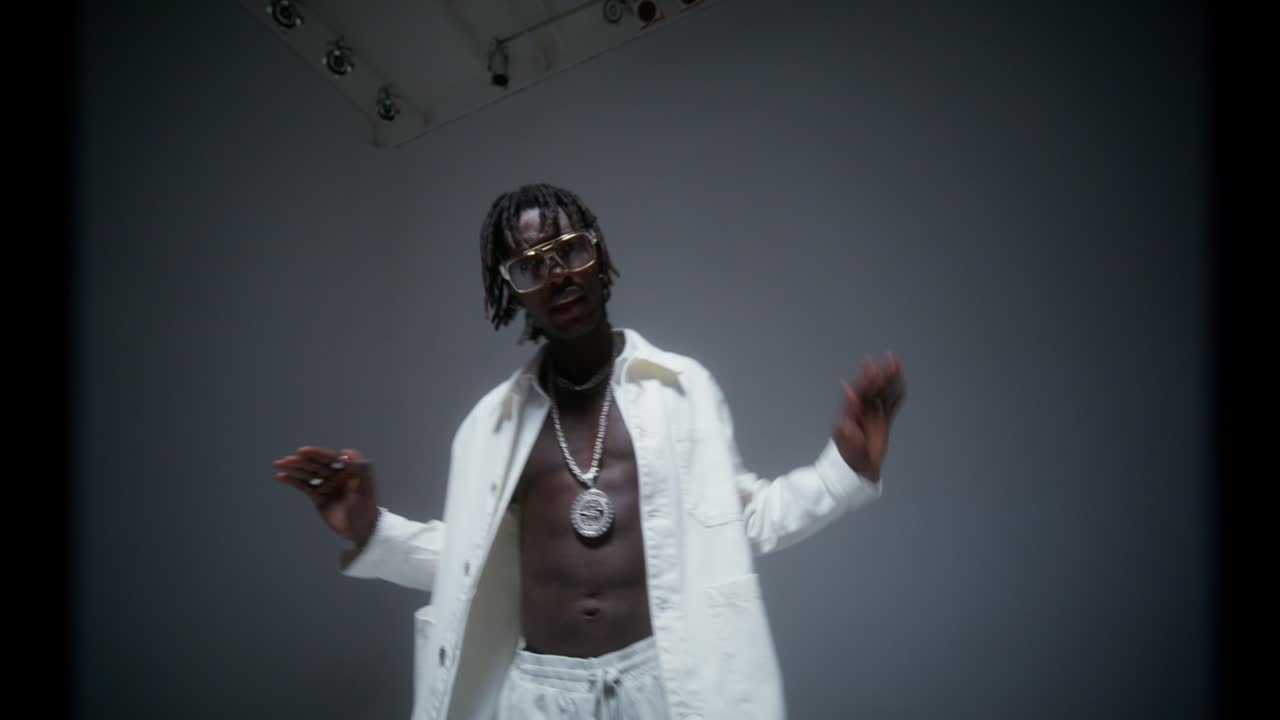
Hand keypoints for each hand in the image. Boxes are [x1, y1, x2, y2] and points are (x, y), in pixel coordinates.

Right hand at [273, 446, 379, 545]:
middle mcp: (336, 474)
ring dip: (294, 469)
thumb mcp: (365, 488)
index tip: (302, 451)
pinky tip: (282, 476)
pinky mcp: (318, 497)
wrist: (361, 530)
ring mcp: (327, 485)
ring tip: (279, 464)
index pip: (330, 458)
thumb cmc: (366, 508)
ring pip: (308, 474)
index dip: (316, 454)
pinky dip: (293, 481)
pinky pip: (305, 486)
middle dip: (301, 462)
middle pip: (316, 465)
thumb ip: (360, 469)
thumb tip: (348, 451)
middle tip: (285, 460)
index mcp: (349, 469)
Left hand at [833, 353, 904, 480]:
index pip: (861, 389)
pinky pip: (893, 405)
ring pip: (885, 393)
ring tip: (896, 364)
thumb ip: (849, 408)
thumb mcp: (844, 430)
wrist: (857, 468)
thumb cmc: (847, 451)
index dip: (867, 376)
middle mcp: (863, 409)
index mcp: (851, 409)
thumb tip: (847, 387)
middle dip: (882, 373)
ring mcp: (874, 415)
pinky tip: (901, 384)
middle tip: (890, 357)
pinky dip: (897, 395)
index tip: (873, 363)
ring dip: (891, 380)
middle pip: (875, 387)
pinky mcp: (884, 423)